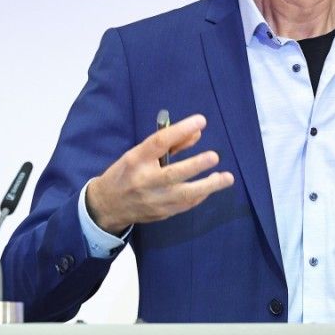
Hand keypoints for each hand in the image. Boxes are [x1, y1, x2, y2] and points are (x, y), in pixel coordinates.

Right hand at [85, 114, 234, 233]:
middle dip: (196, 165)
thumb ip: (169, 144)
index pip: (159, 142)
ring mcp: (154, 200)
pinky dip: (201, 195)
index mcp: (136, 160)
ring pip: (185, 194)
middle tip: (214, 157)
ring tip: (226, 178)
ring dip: (208, 186)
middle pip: (173, 173)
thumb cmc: (126, 173)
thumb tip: (197, 133)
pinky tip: (211, 187)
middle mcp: (145, 180)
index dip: (181, 129)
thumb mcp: (140, 154)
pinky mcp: (162, 213)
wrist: (108, 205)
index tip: (201, 121)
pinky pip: (186, 204)